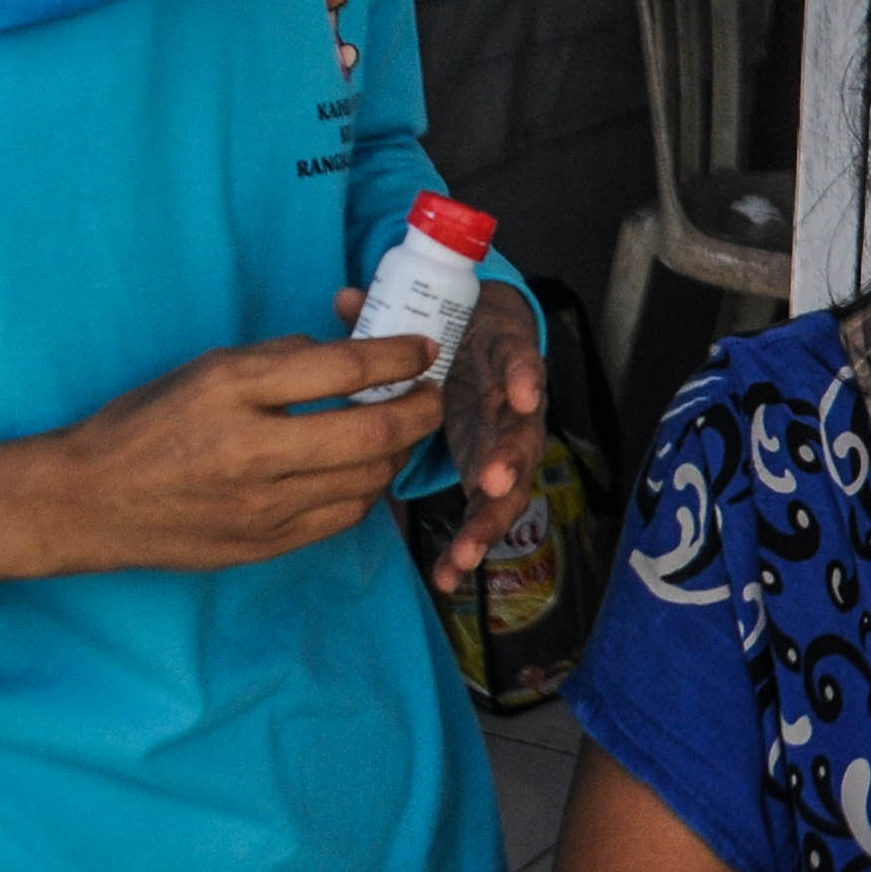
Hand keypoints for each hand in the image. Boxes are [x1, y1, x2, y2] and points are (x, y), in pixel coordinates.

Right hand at [0, 330, 443, 591]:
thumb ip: (279, 360)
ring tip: (398, 431)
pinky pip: (343, 516)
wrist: (89, 501)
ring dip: (397, 452)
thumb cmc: (145, 424)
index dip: (397, 355)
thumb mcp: (204, 369)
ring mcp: (261, 505)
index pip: (341, 367)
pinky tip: (363, 471)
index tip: (422, 349)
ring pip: (368, 479)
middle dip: (420, 409)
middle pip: (372, 431)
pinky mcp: (265, 544)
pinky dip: (366, 489)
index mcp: (231, 390)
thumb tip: (350, 353)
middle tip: (431, 394)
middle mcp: (251, 449)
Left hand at [422, 281, 550, 587]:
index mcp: (504, 360)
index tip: (520, 394)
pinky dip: (471, 541)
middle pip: (524, 438)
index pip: (523, 363)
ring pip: (511, 488)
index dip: (525, 378)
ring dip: (489, 519)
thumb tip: (345, 298)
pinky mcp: (496, 475)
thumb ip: (393, 312)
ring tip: (465, 553)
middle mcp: (516, 408)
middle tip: (490, 481)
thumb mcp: (436, 315)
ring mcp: (509, 446)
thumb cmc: (459, 330)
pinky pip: (488, 512)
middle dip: (509, 461)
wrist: (491, 343)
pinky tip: (449, 573)